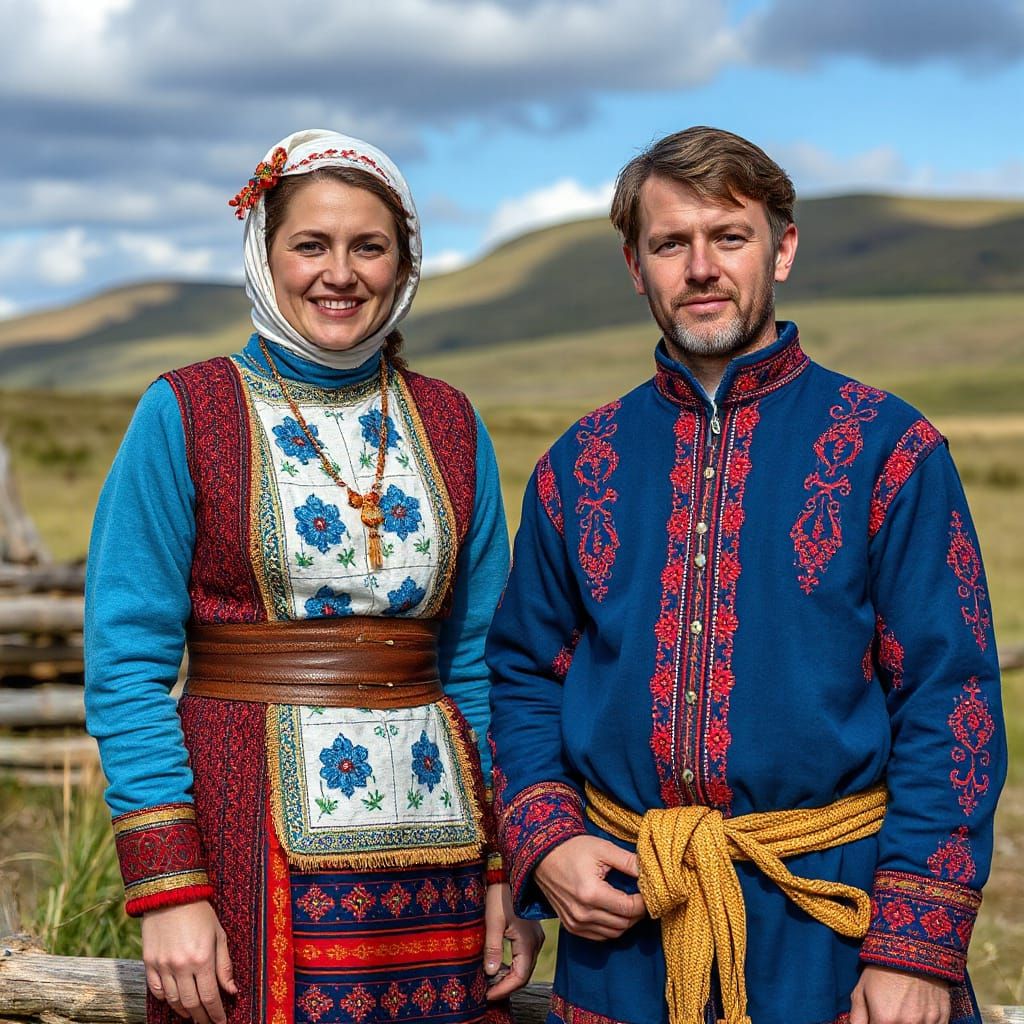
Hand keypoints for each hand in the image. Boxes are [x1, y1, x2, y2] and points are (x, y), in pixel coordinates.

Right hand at [141, 901, 237, 1023]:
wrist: (171, 894)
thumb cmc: (201, 912)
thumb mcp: (219, 935)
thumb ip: (225, 965)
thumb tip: (232, 991)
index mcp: (202, 959)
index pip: (211, 997)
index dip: (216, 1014)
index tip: (221, 1022)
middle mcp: (181, 966)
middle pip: (192, 1004)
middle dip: (202, 1017)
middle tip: (208, 1023)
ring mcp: (163, 966)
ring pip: (173, 1001)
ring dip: (184, 1012)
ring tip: (193, 1016)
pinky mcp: (149, 962)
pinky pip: (156, 990)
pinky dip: (166, 1000)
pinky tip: (174, 1001)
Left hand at [482, 882, 544, 999]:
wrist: (508, 871)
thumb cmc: (500, 893)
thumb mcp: (492, 920)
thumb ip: (492, 947)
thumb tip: (491, 973)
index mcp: (528, 941)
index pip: (519, 977)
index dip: (503, 990)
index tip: (486, 995)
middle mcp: (535, 942)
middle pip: (523, 975)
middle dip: (505, 986)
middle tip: (485, 991)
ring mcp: (535, 937)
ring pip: (524, 966)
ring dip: (508, 976)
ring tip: (489, 981)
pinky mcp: (531, 933)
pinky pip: (523, 957)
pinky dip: (511, 965)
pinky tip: (498, 965)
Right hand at [534, 835, 645, 940]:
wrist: (542, 855)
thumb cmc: (573, 849)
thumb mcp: (603, 849)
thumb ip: (629, 862)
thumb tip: (651, 873)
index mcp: (591, 893)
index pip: (629, 909)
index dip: (645, 902)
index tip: (650, 892)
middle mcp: (582, 913)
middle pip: (624, 924)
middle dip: (638, 912)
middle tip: (642, 896)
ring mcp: (575, 923)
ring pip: (614, 933)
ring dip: (626, 921)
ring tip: (629, 903)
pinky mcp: (571, 926)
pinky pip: (599, 936)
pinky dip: (611, 927)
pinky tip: (614, 911)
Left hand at [849, 965, 949, 1023]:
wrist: (912, 947)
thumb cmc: (882, 968)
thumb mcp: (861, 989)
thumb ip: (857, 1017)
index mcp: (885, 1019)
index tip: (875, 1019)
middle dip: (889, 1023)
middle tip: (888, 1013)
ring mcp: (928, 1022)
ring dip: (908, 1023)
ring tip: (903, 1009)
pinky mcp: (943, 1018)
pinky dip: (924, 1023)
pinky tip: (917, 1012)